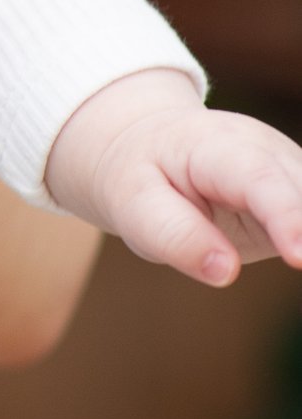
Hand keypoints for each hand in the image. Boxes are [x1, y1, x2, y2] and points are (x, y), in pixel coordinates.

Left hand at [44, 70, 301, 287]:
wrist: (150, 146)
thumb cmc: (141, 178)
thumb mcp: (134, 204)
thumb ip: (176, 236)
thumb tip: (225, 273)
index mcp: (218, 146)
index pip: (260, 179)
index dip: (287, 216)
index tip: (299, 256)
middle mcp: (268, 151)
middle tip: (301, 261)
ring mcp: (290, 171)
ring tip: (298, 258)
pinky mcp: (299, 194)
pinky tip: (299, 253)